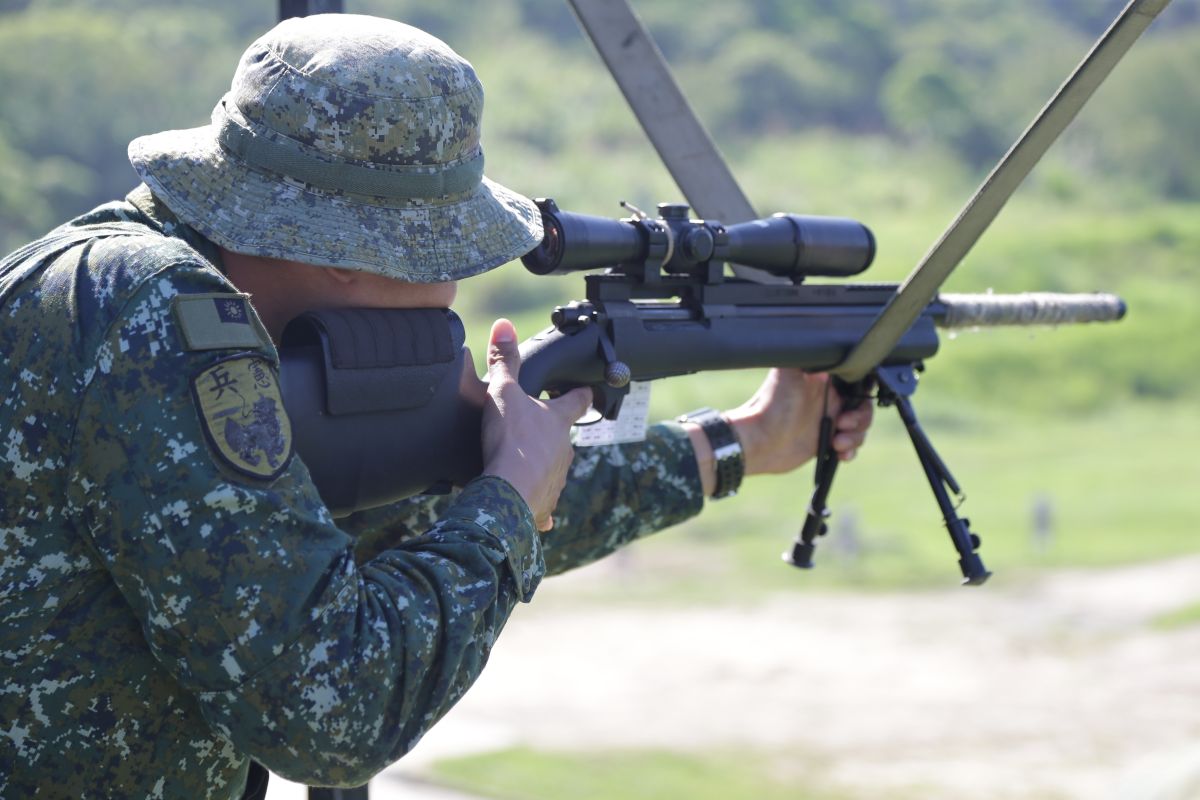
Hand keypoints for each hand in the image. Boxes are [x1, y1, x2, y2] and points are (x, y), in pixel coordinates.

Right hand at [480, 319, 591, 530]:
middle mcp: (564, 449)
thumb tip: (504, 325)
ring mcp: (557, 477)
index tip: (585, 391)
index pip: (578, 400)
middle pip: (564, 437)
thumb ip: (504, 360)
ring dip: (542, 467)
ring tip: (523, 466)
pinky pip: (543, 503)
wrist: (509, 491)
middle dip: (551, 434)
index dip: (581, 393)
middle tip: (534, 430)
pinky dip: (538, 504)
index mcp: (558, 420)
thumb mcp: (503, 392)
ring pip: (554, 469)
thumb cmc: (511, 440)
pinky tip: (534, 511)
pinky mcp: (545, 503)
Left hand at [686, 370, 870, 496]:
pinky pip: (849, 447)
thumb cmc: (770, 404)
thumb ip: (809, 354)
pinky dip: (850, 451)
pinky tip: (840, 452)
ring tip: (838, 441)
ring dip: (856, 436)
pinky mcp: (825, 442)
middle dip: (861, 418)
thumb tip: (822, 335)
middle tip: (843, 423)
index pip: (857, 383)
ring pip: (859, 428)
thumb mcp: (789, 370)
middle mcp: (829, 400)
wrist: (758, 439)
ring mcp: (827, 421)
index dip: (863, 393)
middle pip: (863, 407)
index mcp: (825, 382)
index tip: (855, 402)